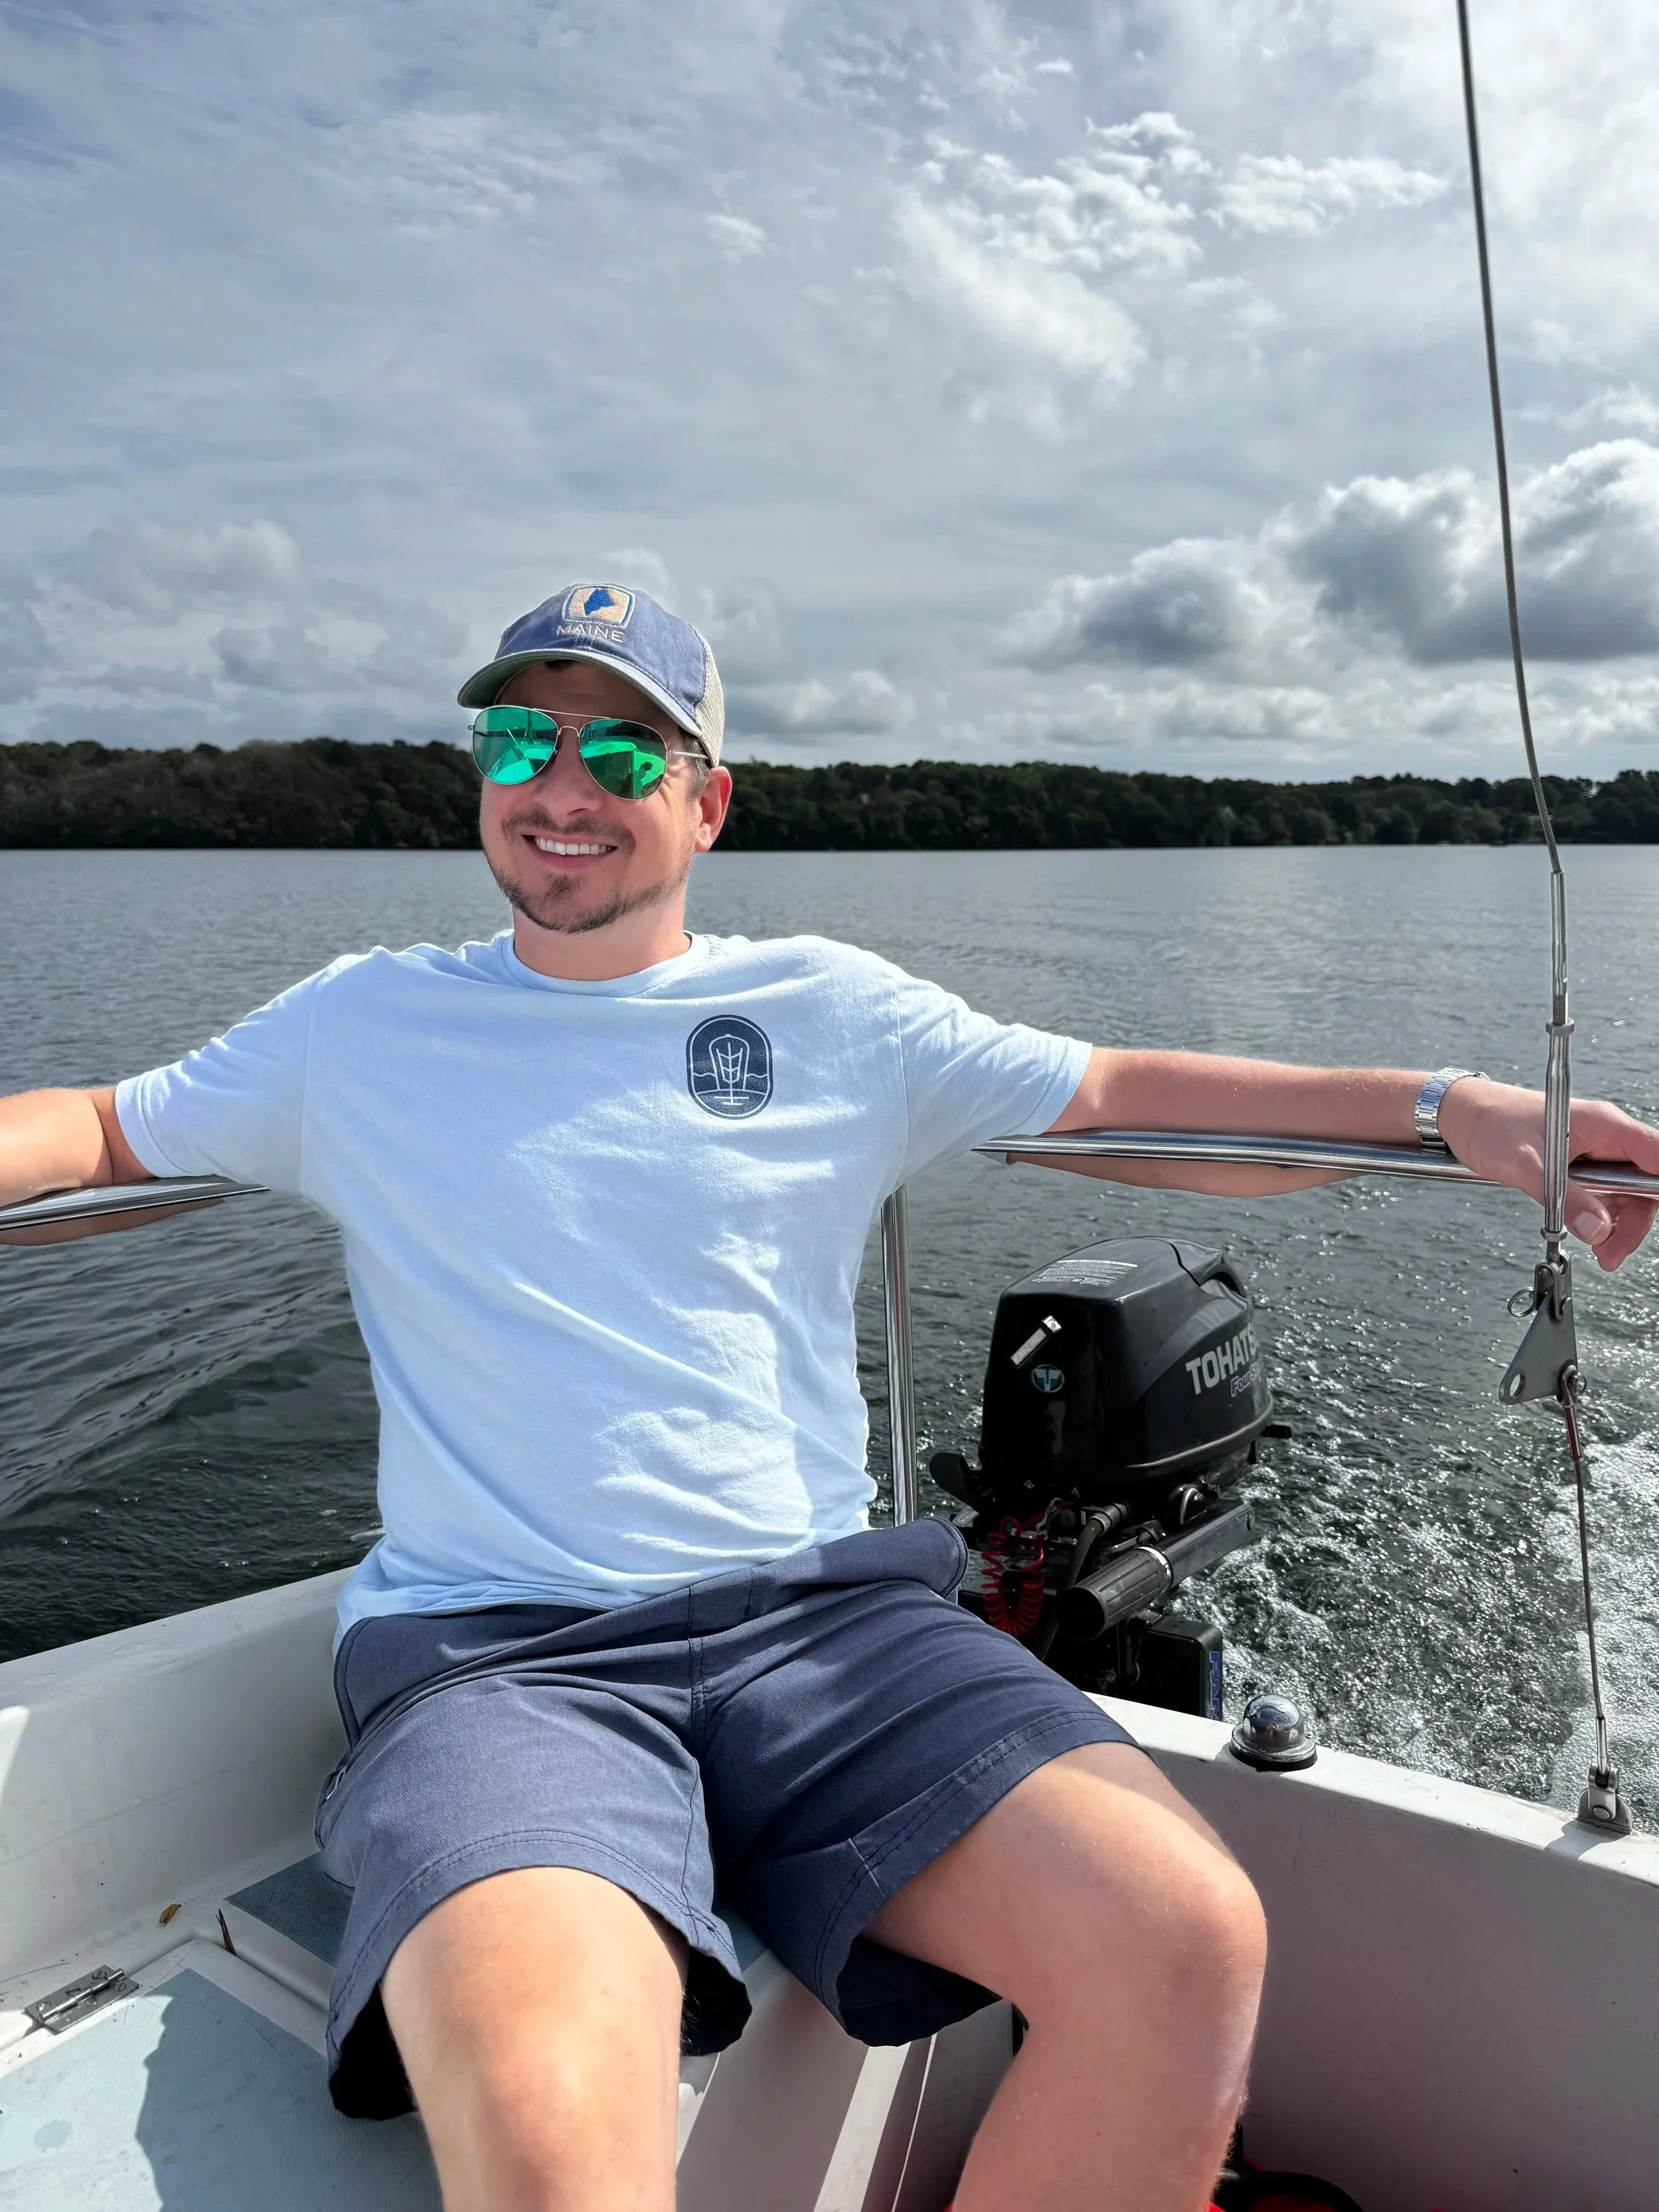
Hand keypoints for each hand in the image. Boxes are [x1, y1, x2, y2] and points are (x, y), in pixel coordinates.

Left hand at [1438, 1078, 1658, 1270]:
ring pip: (1627, 1194)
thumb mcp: (1525, 1164)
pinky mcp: (1580, 1167)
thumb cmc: (1490, 1123)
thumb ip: (1564, 1197)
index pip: (1655, 1154)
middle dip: (1634, 1222)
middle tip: (1611, 1253)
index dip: (1658, 1187)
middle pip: (1645, 1183)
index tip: (1649, 1215)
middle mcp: (1606, 1137)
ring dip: (1619, 1226)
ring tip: (1602, 1254)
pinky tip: (1590, 1237)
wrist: (1463, 1115)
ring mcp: (1595, 1152)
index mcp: (1603, 1124)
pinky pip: (1604, 1196)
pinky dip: (1600, 1219)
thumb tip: (1598, 1229)